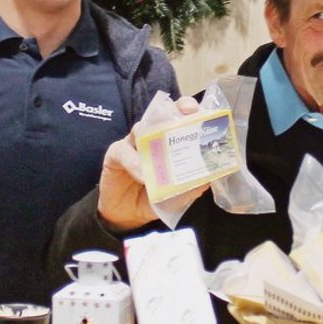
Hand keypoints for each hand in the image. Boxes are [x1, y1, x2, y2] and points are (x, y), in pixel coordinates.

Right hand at [97, 96, 206, 232]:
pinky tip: (143, 176)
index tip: (203, 112)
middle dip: (178, 108)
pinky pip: (124, 152)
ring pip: (142, 127)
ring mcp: (134, 143)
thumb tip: (207, 180)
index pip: (184, 120)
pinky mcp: (115, 153)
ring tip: (163, 150)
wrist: (126, 215)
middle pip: (165, 114)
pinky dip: (134, 163)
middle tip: (188, 112)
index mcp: (172, 143)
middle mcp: (153, 137)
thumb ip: (190, 188)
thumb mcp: (175, 196)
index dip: (193, 113)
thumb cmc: (153, 197)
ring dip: (153, 134)